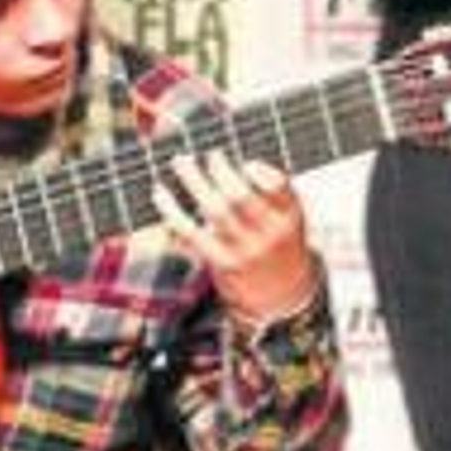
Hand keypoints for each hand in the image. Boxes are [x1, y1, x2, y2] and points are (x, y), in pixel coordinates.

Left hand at [151, 150, 318, 322]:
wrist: (281, 295)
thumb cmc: (278, 245)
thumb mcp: (289, 218)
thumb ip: (274, 191)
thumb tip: (242, 165)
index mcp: (288, 217)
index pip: (277, 185)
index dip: (258, 171)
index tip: (245, 163)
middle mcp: (268, 234)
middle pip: (239, 195)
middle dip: (219, 169)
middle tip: (208, 155)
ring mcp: (243, 250)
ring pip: (214, 209)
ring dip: (194, 180)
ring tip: (181, 161)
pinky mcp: (220, 263)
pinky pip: (191, 232)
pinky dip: (172, 210)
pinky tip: (160, 193)